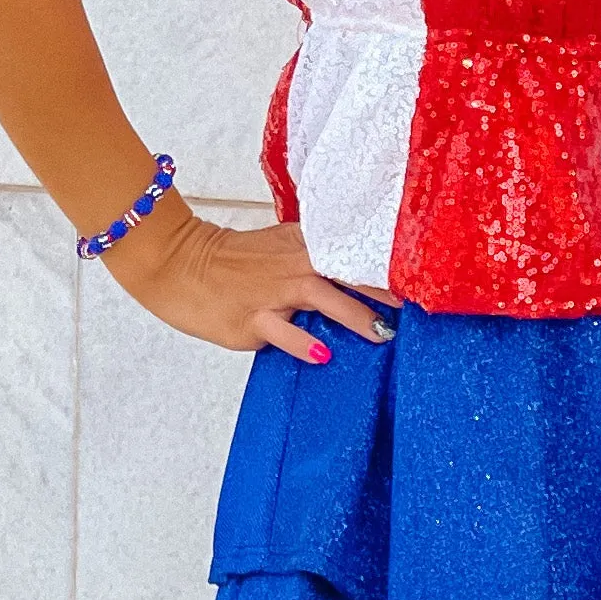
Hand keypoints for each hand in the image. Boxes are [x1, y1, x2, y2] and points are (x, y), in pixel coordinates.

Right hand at [106, 198, 394, 362]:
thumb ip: (315, 260)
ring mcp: (272, 291)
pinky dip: (303, 343)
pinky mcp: (252, 319)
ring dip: (355, 316)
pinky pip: (283, 332)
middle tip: (418, 305)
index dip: (387, 265)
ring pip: (322, 298)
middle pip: (347, 271)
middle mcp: (293, 262)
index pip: (353, 252)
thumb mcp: (278, 250)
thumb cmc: (233, 263)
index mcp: (302, 243)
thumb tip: (360, 286)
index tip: (421, 277)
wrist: (179, 263)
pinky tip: (323, 356)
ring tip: (382, 334)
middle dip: (384, 288)